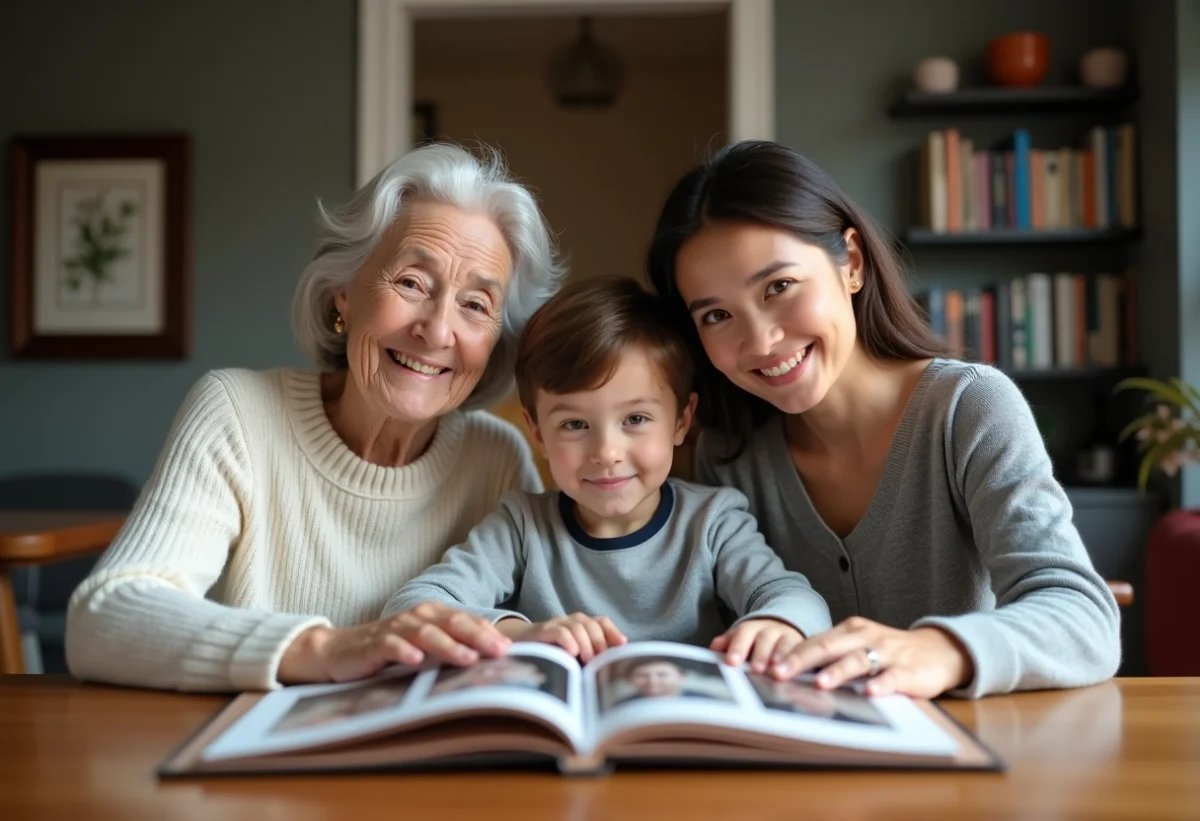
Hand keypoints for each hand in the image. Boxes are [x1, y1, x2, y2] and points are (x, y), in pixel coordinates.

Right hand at [278, 602, 510, 684]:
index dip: (489, 633)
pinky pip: (391, 645)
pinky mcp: (374, 643)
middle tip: (499, 651)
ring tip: (468, 658)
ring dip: (448, 646)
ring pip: (426, 633)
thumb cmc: (390, 650)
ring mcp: (396, 629)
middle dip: (478, 636)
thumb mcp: (424, 648)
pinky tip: (415, 660)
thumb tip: (490, 663)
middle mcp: (417, 617)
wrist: (339, 651)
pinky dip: (404, 650)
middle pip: (452, 623)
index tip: (511, 648)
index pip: (466, 621)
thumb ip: (451, 649)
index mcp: (433, 615)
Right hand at [500, 613, 625, 661]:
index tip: (621, 645)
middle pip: (592, 624)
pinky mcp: (542, 631)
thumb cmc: (551, 656)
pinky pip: (560, 631)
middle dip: (599, 642)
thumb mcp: (573, 657)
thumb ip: (590, 657)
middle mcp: (570, 621)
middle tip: (599, 661)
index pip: (601, 621)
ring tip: (587, 660)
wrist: (518, 648)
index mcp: (580, 625)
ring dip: (586, 643)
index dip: (612, 631)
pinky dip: (569, 641)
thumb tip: (610, 668)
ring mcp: (556, 624)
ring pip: (578, 626)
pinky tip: (572, 653)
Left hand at [710, 618, 804, 673]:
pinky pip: (803, 655)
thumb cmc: (758, 640)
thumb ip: (729, 642)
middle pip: (765, 639)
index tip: (732, 662)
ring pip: (786, 645)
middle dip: (760, 654)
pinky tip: (796, 676)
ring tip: (776, 673)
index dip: (738, 647)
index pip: (744, 633)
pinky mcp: (804, 648)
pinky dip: (799, 665)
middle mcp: (772, 631)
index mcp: (753, 628)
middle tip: (756, 670)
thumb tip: (713, 647)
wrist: (786, 628)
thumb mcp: (743, 638)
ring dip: (781, 658)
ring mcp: (789, 638)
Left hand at [769, 617, 973, 697]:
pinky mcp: (908, 670)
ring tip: (820, 683)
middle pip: (829, 646)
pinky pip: (893, 677)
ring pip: (858, 660)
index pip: (816, 640)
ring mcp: (888, 653)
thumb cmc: (890, 650)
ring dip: (838, 671)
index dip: (792, 654)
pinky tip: (870, 692)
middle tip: (780, 673)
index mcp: (851, 630)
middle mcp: (866, 637)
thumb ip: (833, 655)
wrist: (939, 650)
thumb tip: (793, 670)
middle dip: (802, 660)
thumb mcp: (860, 645)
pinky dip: (881, 684)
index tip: (768, 667)